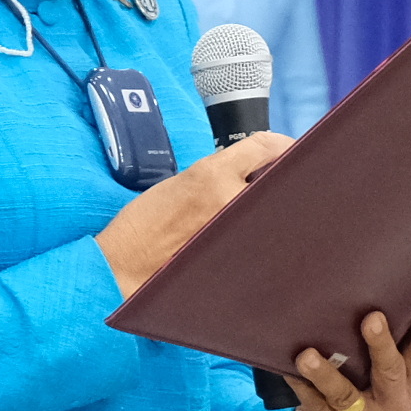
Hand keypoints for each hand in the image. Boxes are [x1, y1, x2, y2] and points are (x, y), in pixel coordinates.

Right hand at [95, 132, 290, 297]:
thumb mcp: (181, 182)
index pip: (266, 147)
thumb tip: (256, 172)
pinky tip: (250, 236)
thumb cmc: (145, 225)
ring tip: (257, 213)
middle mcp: (231, 198)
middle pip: (279, 179)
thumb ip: (219, 172)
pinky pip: (262, 237)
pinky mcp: (239, 256)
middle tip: (274, 182)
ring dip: (273, 207)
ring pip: (274, 209)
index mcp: (212, 172)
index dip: (282, 146)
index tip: (285, 150)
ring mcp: (238, 230)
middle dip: (279, 178)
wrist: (126, 265)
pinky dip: (262, 232)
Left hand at [275, 293, 410, 410]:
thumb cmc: (359, 398)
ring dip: (326, 375)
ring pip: (346, 397)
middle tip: (371, 318)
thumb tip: (385, 293)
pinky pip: (317, 408)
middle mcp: (397, 410)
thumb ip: (388, 350)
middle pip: (390, 373)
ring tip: (306, 356)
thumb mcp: (380, 380)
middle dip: (381, 345)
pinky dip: (303, 388)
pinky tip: (288, 371)